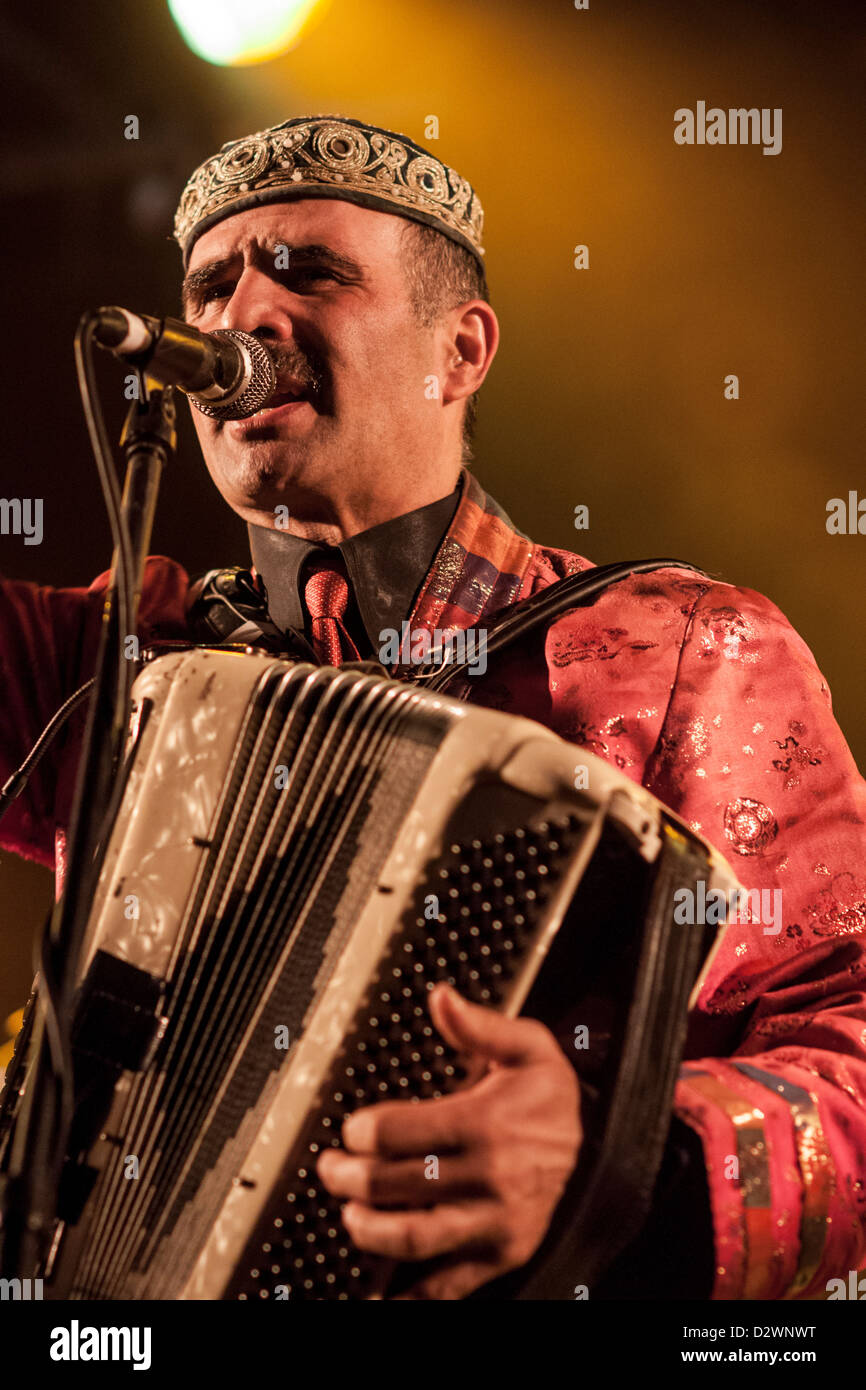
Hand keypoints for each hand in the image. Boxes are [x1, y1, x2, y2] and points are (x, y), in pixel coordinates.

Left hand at [316, 982, 581, 1298]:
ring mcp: (493, 1220)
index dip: (363, 1131)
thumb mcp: (528, 1047)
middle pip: (395, 1183)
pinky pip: (448, 1285)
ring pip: (413, 1235)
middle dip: (349, 1177)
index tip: (351, 1129)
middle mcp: (487, 1175)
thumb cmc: (552, 1099)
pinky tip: (378, 1291)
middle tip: (331, 1170)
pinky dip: (410, 1294)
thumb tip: (440, 998)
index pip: (400, 1132)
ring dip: (368, 1230)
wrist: (599, 1151)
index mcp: (484, 1122)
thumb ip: (478, 1025)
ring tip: (349, 1216)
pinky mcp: (500, 1253)